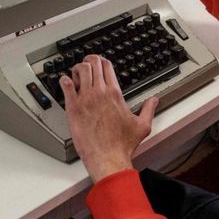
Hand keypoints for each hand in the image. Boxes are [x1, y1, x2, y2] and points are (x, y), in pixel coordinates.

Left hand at [61, 54, 158, 182]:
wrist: (107, 158)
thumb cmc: (122, 145)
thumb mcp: (142, 125)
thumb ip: (149, 109)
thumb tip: (154, 100)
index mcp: (115, 93)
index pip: (107, 66)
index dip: (102, 61)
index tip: (99, 64)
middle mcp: (100, 93)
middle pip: (93, 63)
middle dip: (89, 61)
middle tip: (86, 65)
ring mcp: (86, 99)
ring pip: (80, 70)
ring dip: (77, 68)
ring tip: (77, 76)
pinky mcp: (73, 108)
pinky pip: (66, 86)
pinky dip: (64, 80)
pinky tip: (66, 84)